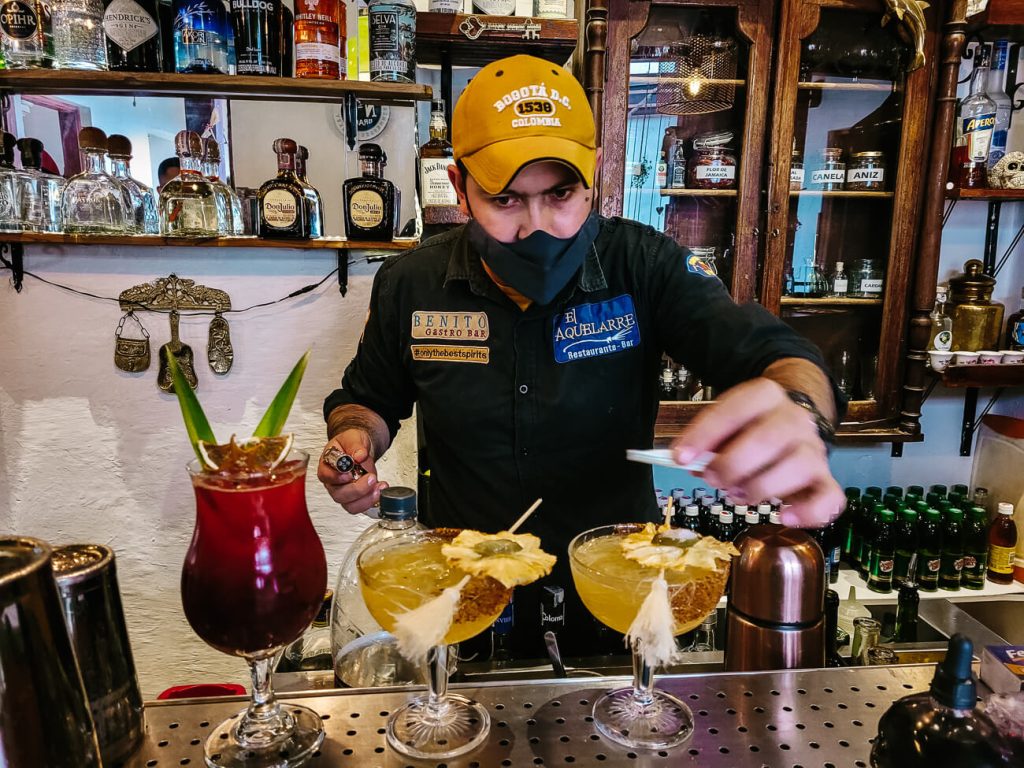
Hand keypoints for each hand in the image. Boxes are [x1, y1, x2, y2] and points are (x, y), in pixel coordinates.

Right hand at [317, 429, 387, 514]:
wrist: (359, 449)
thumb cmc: (350, 444)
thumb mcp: (352, 437)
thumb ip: (355, 445)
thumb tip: (359, 455)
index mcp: (327, 466)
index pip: (325, 476)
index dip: (336, 477)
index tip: (349, 474)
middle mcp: (333, 483)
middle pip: (338, 494)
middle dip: (357, 489)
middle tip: (370, 478)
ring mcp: (344, 492)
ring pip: (349, 505)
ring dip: (366, 499)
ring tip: (378, 487)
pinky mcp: (356, 498)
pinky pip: (361, 507)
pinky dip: (372, 501)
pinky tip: (380, 490)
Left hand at [670, 378, 843, 528]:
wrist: (793, 425)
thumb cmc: (749, 430)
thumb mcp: (727, 426)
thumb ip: (708, 441)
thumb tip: (689, 461)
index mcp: (765, 396)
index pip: (736, 408)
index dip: (705, 433)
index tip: (680, 457)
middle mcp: (794, 419)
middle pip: (769, 438)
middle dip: (733, 464)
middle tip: (713, 479)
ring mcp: (813, 449)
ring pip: (798, 465)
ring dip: (761, 487)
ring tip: (738, 495)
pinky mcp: (824, 479)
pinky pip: (829, 497)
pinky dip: (807, 511)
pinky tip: (782, 516)